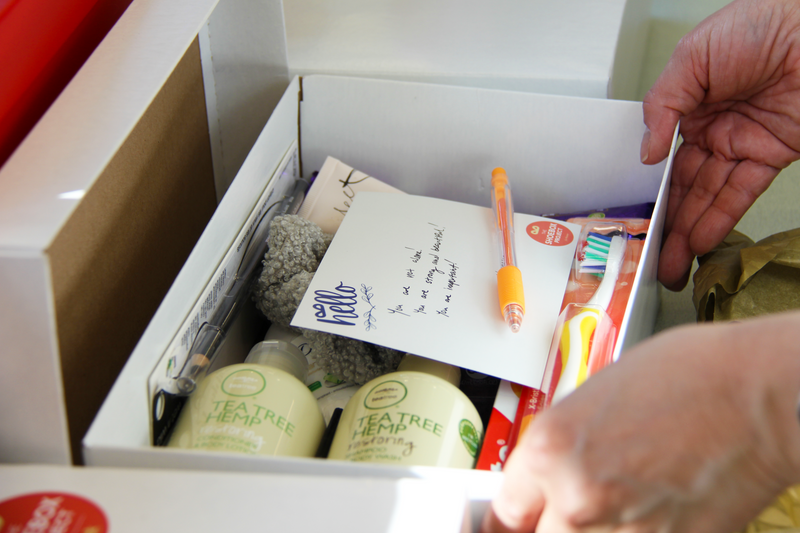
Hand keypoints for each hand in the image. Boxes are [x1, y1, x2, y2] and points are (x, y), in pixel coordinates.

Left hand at [481, 312, 799, 532]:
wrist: (762, 395)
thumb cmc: (691, 376)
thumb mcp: (596, 394)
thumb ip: (562, 445)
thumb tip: (549, 473)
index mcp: (551, 448)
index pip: (504, 511)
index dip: (511, 517)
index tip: (516, 519)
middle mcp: (578, 496)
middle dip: (551, 525)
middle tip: (570, 510)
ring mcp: (624, 532)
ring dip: (591, 531)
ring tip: (622, 504)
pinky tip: (650, 512)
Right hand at [641, 0, 799, 290]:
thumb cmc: (760, 23)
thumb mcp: (692, 57)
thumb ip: (663, 105)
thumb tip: (647, 151)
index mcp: (691, 105)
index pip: (666, 159)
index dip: (653, 189)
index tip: (640, 217)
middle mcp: (716, 129)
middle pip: (685, 187)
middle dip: (668, 225)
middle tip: (651, 258)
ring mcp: (743, 144)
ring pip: (709, 197)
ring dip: (688, 233)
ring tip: (669, 264)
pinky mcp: (773, 155)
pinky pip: (740, 193)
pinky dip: (718, 219)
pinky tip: (698, 242)